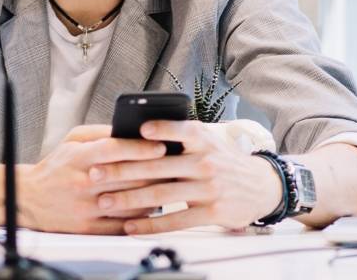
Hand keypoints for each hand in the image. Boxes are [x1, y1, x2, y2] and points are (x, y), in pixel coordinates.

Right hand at [18, 125, 169, 234]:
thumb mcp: (72, 141)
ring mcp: (86, 207)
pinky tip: (150, 208)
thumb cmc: (56, 167)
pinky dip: (141, 217)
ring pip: (130, 202)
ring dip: (153, 195)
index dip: (141, 147)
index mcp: (78, 158)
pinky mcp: (89, 227)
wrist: (30, 199)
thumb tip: (130, 131)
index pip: (115, 149)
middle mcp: (82, 182)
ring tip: (167, 187)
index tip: (162, 146)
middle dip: (155, 171)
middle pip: (128, 177)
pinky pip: (123, 224)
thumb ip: (100, 133)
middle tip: (174, 166)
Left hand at [88, 120, 285, 233]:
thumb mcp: (208, 142)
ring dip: (129, 200)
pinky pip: (175, 221)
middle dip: (122, 171)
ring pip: (162, 195)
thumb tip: (138, 134)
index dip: (161, 129)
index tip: (137, 130)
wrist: (261, 186)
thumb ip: (179, 138)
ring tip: (104, 201)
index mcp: (203, 140)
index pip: (181, 131)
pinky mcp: (211, 212)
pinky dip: (150, 224)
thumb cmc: (223, 161)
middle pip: (158, 167)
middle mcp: (206, 162)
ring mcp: (208, 188)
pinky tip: (130, 226)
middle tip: (94, 174)